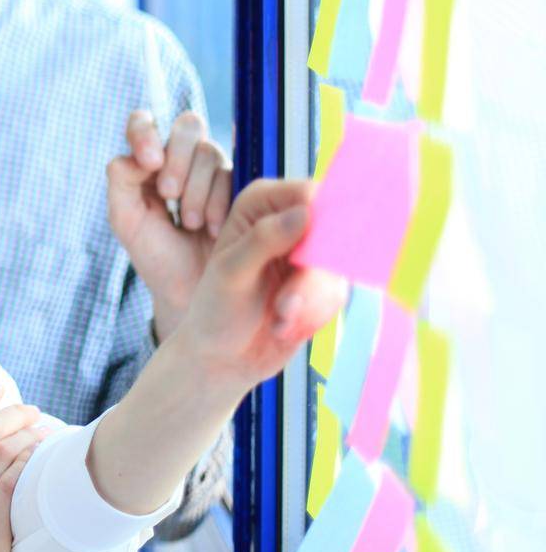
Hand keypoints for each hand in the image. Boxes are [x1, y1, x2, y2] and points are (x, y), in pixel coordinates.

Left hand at [106, 111, 232, 338]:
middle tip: (169, 195)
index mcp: (146, 162)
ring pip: (209, 151)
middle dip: (178, 159)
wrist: (193, 292)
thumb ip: (120, 183)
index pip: (144, 123)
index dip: (147, 132)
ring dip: (197, 189)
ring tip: (190, 224)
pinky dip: (219, 201)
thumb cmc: (156, 255)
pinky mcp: (239, 188)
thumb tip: (133, 156)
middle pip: (186, 127)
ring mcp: (212, 172)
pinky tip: (212, 228)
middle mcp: (180, 159)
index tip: (149, 162)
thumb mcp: (126, 222)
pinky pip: (232, 176)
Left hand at [174, 178, 347, 391]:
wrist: (223, 357)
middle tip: (286, 305)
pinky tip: (283, 326)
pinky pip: (336, 296)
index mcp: (261, 203)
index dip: (320, 222)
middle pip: (333, 232)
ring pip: (337, 269)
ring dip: (309, 301)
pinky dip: (313, 316)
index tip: (309, 257)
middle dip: (313, 276)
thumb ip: (265, 240)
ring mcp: (309, 253)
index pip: (308, 194)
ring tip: (279, 317)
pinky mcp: (322, 284)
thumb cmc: (215, 308)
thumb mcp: (232, 272)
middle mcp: (289, 221)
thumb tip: (306, 212)